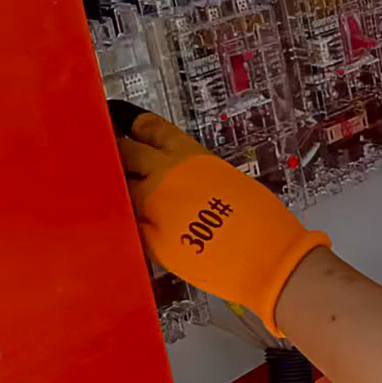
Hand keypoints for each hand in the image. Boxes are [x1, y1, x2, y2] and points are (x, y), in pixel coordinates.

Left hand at [115, 106, 328, 335]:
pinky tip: (139, 227)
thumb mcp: (227, 179)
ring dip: (121, 192)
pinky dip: (131, 224)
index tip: (120, 125)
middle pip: (122, 155)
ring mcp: (153, 210)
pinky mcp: (150, 242)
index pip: (147, 128)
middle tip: (115, 159)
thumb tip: (181, 179)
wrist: (267, 258)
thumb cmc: (262, 220)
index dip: (129, 124)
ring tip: (127, 197)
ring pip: (120, 193)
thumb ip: (195, 174)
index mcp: (188, 157)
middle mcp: (165, 177)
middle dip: (117, 156)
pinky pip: (130, 226)